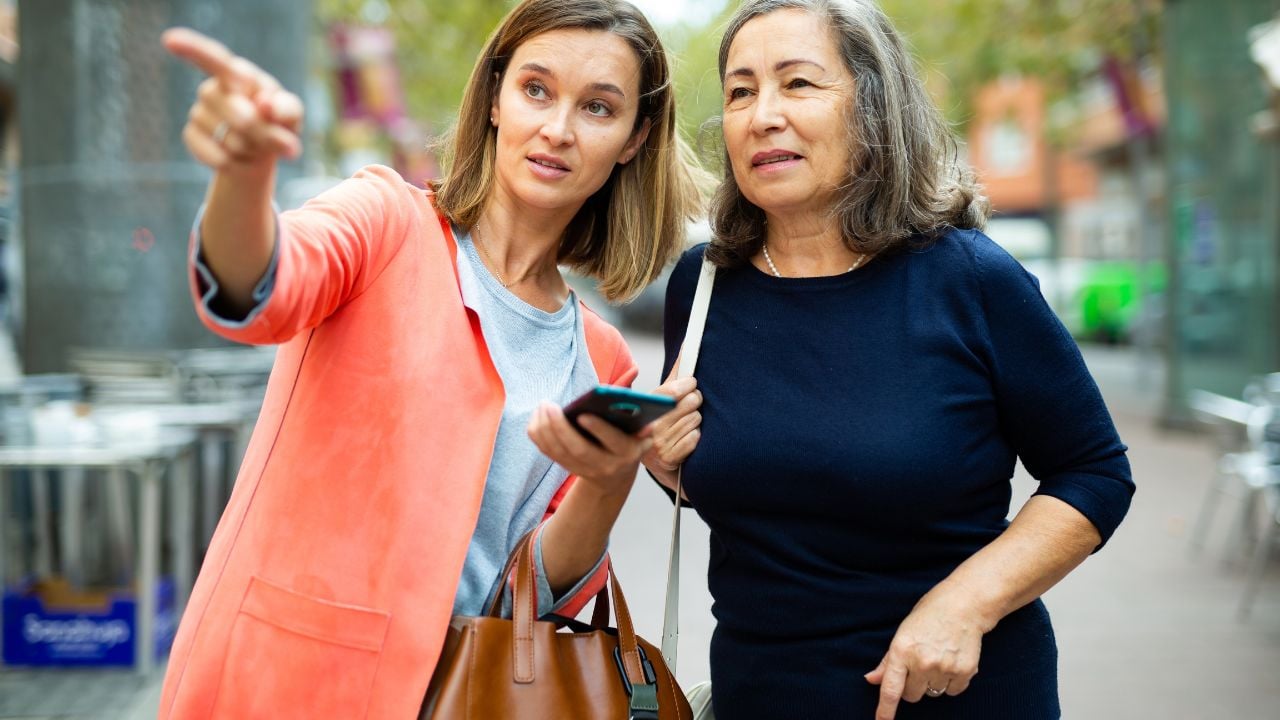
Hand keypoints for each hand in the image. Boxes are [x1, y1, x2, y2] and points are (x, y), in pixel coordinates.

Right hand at [162, 27, 302, 171]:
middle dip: (265, 133)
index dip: (193, 49)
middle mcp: (213, 89)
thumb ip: (287, 108)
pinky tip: (241, 156)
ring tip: (257, 144)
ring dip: (253, 150)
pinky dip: (236, 163)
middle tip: (284, 142)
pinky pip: (217, 157)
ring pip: (230, 140)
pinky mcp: (191, 136)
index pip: (214, 59)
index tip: (170, 40)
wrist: (261, 149)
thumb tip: (266, 105)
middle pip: (239, 115)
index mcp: (238, 74)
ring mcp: (199, 112)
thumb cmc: (278, 122)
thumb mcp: (292, 115)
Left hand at [527, 402, 652, 495]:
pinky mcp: (568, 467)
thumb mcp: (641, 434)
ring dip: (546, 428)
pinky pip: (548, 452)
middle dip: (562, 427)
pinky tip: (538, 416)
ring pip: (559, 452)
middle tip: (550, 405)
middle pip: (579, 449)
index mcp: (627, 452)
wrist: (615, 476)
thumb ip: (641, 422)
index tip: (582, 415)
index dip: (598, 429)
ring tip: (543, 405)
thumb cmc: (628, 443)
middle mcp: (605, 464)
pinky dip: (539, 434)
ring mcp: (585, 469)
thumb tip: (629, 406)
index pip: (613, 441)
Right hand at [641, 367, 701, 490]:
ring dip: (696, 422)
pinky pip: (694, 439)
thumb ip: (676, 374)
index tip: (692, 384)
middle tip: (690, 406)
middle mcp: (649, 424)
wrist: (655, 462)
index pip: (672, 390)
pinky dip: (695, 438)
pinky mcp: (668, 459)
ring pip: (695, 420)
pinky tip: (686, 440)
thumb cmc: (663, 423)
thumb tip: (688, 345)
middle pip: (690, 402)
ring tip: (686, 425)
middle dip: (694, 402)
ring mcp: (657, 443)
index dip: (688, 384)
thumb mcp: (662, 399)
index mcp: (646, 406)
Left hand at [864, 582, 989, 719]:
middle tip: (920, 665)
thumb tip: (871, 680)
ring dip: (933, 683)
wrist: (964, 604)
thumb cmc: (930, 615)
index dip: (885, 710)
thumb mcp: (903, 633)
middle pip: (912, 696)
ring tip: (939, 658)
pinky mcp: (964, 671)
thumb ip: (887, 660)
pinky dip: (952, 682)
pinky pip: (952, 692)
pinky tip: (952, 661)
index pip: (890, 689)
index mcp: (902, 650)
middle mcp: (922, 662)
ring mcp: (944, 668)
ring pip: (933, 694)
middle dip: (913, 686)